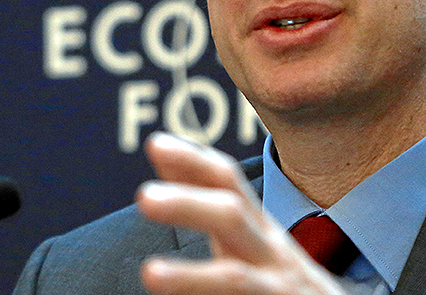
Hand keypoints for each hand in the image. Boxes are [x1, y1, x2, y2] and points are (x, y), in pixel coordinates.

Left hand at [135, 133, 348, 294]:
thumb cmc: (277, 279)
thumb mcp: (244, 236)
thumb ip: (202, 200)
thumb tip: (160, 151)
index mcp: (257, 228)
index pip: (227, 183)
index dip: (194, 161)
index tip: (156, 144)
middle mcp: (271, 253)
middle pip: (233, 217)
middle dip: (189, 204)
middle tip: (145, 197)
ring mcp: (280, 288)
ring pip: (236, 279)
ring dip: (192, 275)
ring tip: (151, 273)